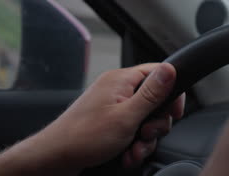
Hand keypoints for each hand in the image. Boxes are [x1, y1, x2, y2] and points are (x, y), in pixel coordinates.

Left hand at [38, 63, 184, 170]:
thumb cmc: (84, 137)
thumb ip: (152, 94)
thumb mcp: (126, 116)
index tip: (174, 112)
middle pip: (156, 100)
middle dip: (155, 124)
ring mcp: (114, 106)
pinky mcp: (111, 121)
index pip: (158, 73)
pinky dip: (134, 144)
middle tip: (145, 134)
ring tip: (133, 149)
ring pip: (146, 119)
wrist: (55, 159)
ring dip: (145, 139)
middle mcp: (118, 89)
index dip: (172, 92)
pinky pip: (133, 129)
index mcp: (122, 80)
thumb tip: (171, 69)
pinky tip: (127, 154)